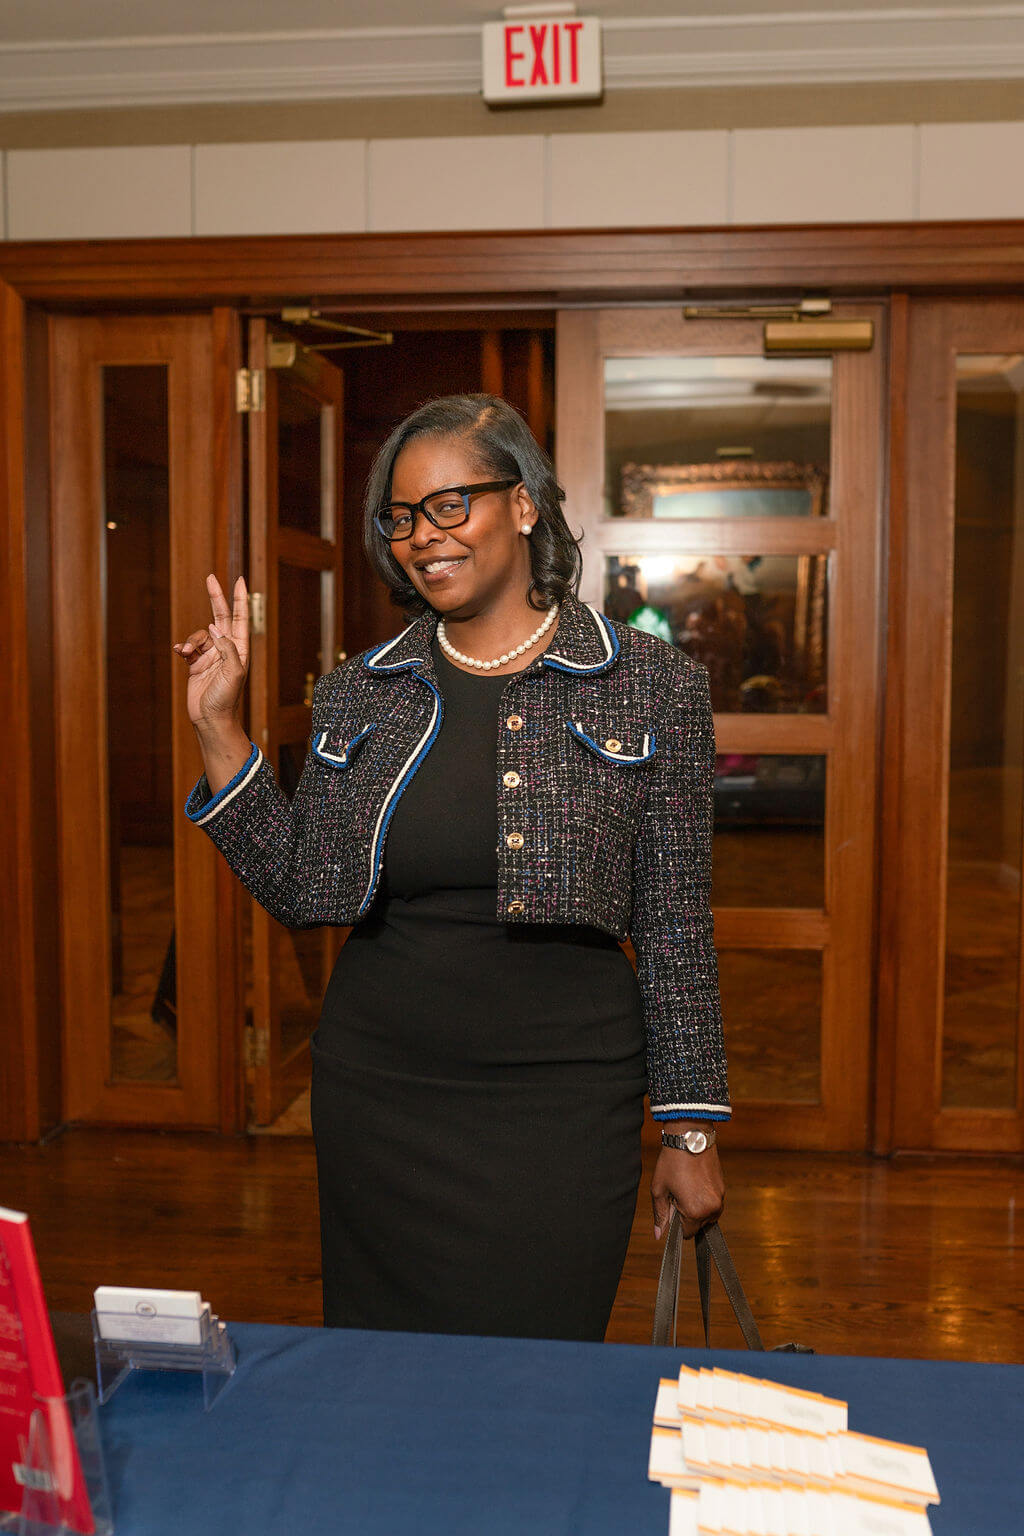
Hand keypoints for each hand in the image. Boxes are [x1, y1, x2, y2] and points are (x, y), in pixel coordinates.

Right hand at [173, 574, 249, 730]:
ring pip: (199, 634)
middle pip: (220, 617)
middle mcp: (226, 649)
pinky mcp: (196, 664)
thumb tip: (214, 627)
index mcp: (240, 649)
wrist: (211, 719)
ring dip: (191, 638)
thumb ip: (226, 647)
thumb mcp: (233, 671)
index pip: (240, 618)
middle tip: (211, 578)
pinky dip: (183, 646)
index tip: (240, 580)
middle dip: (216, 598)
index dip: (240, 599)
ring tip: (187, 650)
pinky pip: (188, 647)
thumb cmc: (226, 698)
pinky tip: (180, 651)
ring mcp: (210, 656)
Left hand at [651, 1141, 724, 1241]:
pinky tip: (694, 1182)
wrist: (690, 1137)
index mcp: (695, 1211)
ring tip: (687, 1186)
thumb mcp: (659, 1189)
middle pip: (698, 1225)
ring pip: (707, 1215)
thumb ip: (660, 1214)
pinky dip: (705, 1198)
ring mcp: (720, 1198)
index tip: (673, 1206)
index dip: (677, 1222)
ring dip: (697, 1207)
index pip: (687, 1233)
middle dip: (687, 1214)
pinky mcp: (724, 1188)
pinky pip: (713, 1202)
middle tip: (678, 1193)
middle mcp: (712, 1208)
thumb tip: (660, 1234)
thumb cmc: (672, 1161)